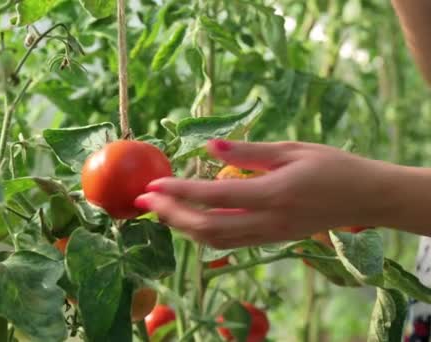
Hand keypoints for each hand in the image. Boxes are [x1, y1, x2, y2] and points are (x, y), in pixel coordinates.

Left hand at [133, 139, 397, 248]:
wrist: (365, 198)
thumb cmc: (332, 166)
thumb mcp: (291, 150)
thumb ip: (247, 151)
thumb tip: (208, 146)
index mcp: (274, 193)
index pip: (215, 196)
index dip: (180, 190)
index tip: (153, 182)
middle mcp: (268, 221)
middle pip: (207, 227)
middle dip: (170, 214)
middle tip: (143, 198)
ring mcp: (269, 235)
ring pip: (214, 241)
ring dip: (181, 226)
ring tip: (157, 208)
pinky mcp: (270, 240)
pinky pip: (228, 242)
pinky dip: (201, 233)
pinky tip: (186, 218)